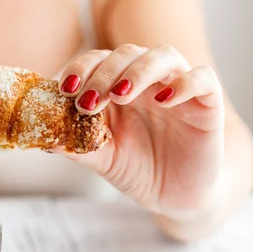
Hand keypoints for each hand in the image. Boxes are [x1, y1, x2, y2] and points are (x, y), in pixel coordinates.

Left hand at [58, 44, 223, 219]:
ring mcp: (178, 89)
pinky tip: (164, 100)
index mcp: (118, 88)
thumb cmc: (138, 170)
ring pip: (163, 56)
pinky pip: (203, 79)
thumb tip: (45, 140)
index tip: (65, 87)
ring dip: (138, 70)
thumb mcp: (103, 159)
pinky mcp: (207, 104)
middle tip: (89, 99)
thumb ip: (78, 147)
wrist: (174, 197)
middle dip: (104, 73)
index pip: (99, 61)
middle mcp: (147, 82)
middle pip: (127, 54)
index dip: (81, 68)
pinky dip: (184, 83)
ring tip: (120, 94)